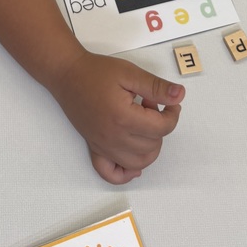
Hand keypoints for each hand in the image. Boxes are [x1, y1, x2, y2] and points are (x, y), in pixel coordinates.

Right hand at [51, 49, 183, 184]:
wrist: (67, 75)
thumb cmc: (95, 72)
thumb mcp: (129, 73)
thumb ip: (156, 87)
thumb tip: (179, 96)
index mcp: (124, 118)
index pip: (162, 128)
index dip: (172, 114)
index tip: (170, 101)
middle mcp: (114, 138)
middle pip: (153, 145)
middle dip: (159, 125)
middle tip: (149, 103)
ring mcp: (104, 146)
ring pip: (139, 162)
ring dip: (150, 146)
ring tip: (142, 123)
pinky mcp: (95, 148)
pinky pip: (112, 174)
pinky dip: (126, 173)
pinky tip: (134, 162)